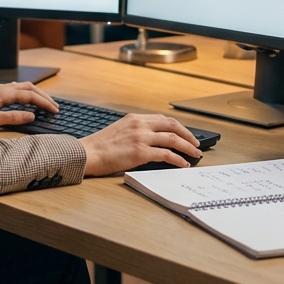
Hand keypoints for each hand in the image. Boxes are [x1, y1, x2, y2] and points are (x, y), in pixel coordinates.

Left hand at [0, 82, 59, 129]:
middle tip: (54, 106)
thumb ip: (14, 117)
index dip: (44, 103)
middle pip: (29, 88)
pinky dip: (26, 93)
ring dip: (35, 94)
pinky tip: (25, 99)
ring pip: (22, 87)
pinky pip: (15, 89)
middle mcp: (3, 88)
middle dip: (43, 96)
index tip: (55, 110)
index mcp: (4, 93)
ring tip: (44, 102)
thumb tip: (32, 116)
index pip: (30, 96)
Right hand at [79, 114, 200, 175]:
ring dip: (187, 147)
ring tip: (195, 154)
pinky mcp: (140, 152)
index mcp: (134, 118)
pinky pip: (166, 155)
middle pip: (172, 126)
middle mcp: (140, 125)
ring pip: (172, 139)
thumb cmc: (99, 147)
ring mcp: (141, 137)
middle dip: (188, 135)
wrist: (87, 154)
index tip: (185, 134)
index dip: (178, 127)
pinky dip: (178, 159)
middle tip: (196, 144)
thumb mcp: (119, 131)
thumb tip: (152, 142)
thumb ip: (136, 132)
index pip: (163, 119)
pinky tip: (183, 164)